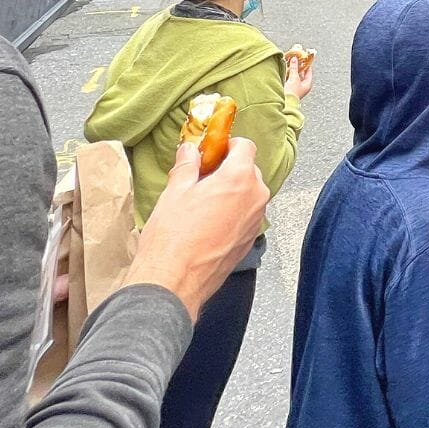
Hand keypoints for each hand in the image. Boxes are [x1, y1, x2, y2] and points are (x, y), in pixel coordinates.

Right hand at [126, 139, 268, 319]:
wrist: (174, 282)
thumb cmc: (173, 237)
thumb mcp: (175, 191)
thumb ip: (187, 165)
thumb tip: (190, 150)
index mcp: (240, 178)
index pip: (246, 146)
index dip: (227, 145)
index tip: (211, 151)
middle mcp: (256, 197)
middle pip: (249, 170)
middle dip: (228, 169)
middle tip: (201, 177)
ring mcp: (256, 221)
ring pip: (248, 194)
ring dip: (230, 192)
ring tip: (201, 202)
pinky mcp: (250, 240)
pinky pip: (245, 215)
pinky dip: (232, 212)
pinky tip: (207, 222)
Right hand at [283, 54, 314, 98]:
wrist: (284, 103)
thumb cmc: (292, 93)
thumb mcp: (294, 78)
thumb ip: (294, 68)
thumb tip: (295, 59)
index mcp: (307, 84)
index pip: (309, 72)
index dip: (306, 64)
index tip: (304, 58)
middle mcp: (303, 86)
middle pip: (302, 74)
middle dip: (298, 66)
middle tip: (296, 59)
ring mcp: (296, 87)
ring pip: (295, 76)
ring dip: (293, 70)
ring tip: (290, 62)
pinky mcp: (290, 88)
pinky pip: (290, 79)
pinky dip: (289, 74)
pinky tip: (285, 70)